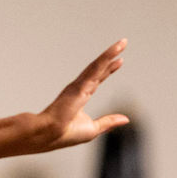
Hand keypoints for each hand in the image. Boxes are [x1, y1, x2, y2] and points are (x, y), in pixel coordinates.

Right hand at [0, 39, 129, 158]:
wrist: (49, 134)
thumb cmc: (66, 134)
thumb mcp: (93, 129)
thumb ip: (109, 122)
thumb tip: (126, 119)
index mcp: (80, 97)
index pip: (97, 79)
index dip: (108, 70)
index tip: (119, 61)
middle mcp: (79, 88)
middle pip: (98, 69)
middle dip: (110, 57)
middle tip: (122, 44)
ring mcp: (79, 85)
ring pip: (97, 65)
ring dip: (109, 53)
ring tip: (122, 43)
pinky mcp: (80, 85)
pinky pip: (95, 69)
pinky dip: (105, 59)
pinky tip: (114, 52)